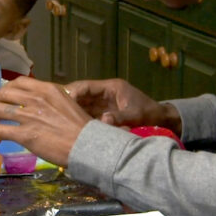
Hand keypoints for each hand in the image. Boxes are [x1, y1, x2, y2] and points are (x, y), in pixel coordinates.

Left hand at [0, 76, 91, 166]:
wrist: (86, 144)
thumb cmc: (81, 126)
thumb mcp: (67, 102)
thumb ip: (50, 99)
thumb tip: (36, 103)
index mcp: (46, 89)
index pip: (18, 82)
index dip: (6, 89)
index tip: (5, 98)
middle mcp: (35, 99)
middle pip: (3, 94)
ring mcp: (29, 116)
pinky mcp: (25, 135)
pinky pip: (1, 130)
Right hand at [65, 78, 180, 134]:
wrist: (162, 121)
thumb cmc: (150, 114)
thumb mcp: (136, 115)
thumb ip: (120, 117)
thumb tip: (103, 121)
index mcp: (111, 88)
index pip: (87, 86)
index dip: (73, 92)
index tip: (61, 101)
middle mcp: (105, 94)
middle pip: (82, 96)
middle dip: (68, 103)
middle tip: (53, 112)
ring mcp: (104, 105)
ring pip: (83, 106)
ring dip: (72, 112)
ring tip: (58, 121)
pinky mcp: (105, 115)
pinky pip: (89, 116)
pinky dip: (80, 121)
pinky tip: (70, 129)